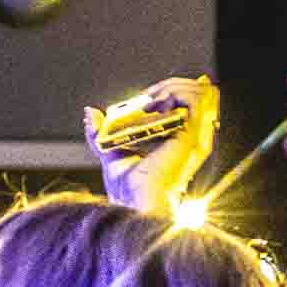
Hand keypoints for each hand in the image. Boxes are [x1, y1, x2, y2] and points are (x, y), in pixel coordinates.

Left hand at [85, 75, 218, 214]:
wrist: (133, 201)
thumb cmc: (125, 187)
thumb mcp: (109, 151)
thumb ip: (100, 132)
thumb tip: (90, 112)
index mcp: (174, 140)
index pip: (181, 104)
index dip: (163, 92)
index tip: (143, 97)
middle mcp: (188, 138)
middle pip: (193, 95)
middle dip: (168, 85)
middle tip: (147, 95)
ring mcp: (193, 137)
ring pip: (197, 93)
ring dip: (171, 86)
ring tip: (150, 98)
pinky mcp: (191, 137)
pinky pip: (195, 101)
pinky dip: (175, 92)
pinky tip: (155, 101)